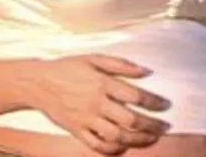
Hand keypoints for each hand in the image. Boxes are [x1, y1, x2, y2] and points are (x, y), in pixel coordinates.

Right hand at [27, 54, 170, 154]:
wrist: (38, 83)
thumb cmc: (68, 68)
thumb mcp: (95, 58)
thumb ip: (122, 65)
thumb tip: (147, 71)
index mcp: (103, 84)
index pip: (136, 96)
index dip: (154, 103)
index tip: (166, 106)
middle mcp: (96, 103)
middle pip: (130, 120)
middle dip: (151, 126)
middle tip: (165, 128)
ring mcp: (85, 119)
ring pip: (116, 136)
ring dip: (137, 140)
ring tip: (151, 139)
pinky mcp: (76, 130)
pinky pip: (96, 145)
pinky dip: (112, 149)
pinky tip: (124, 147)